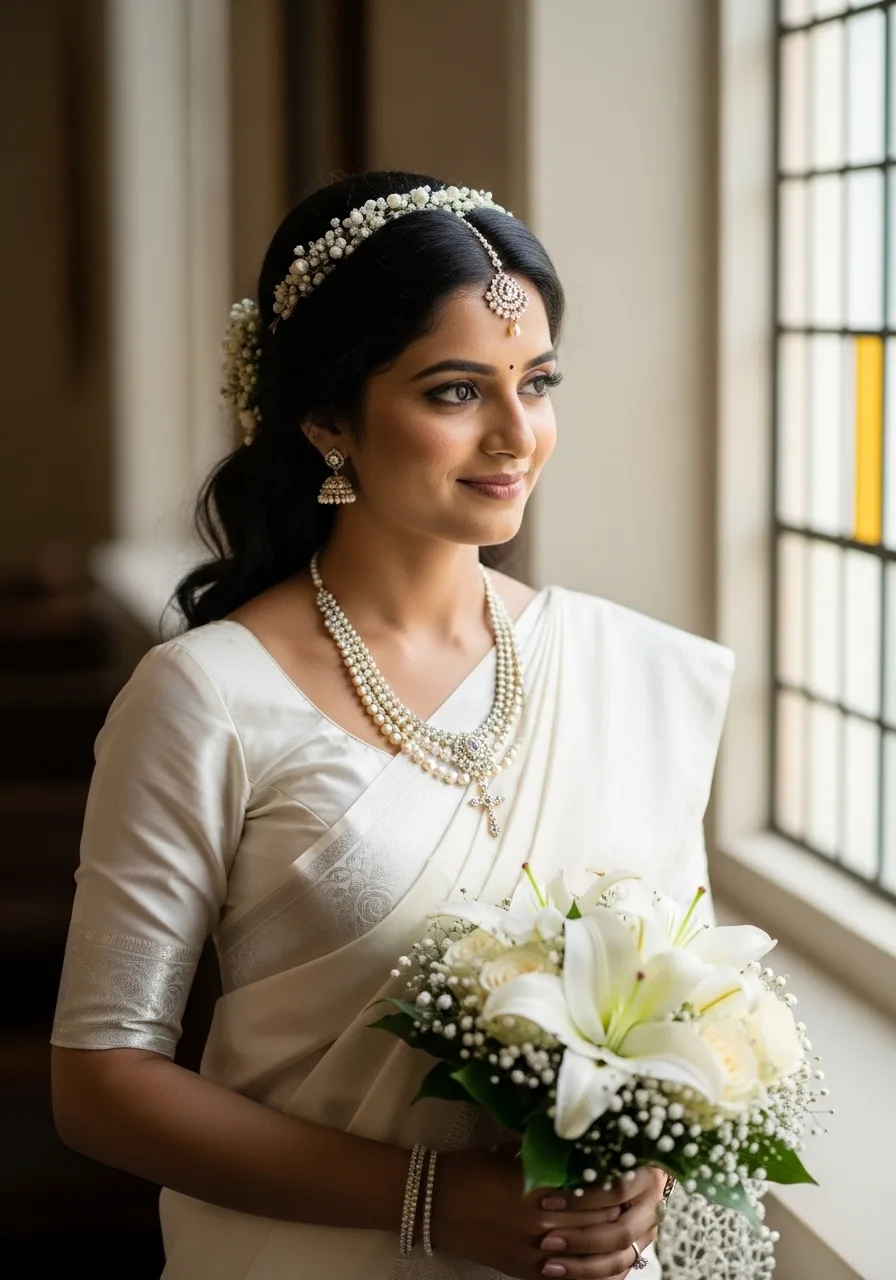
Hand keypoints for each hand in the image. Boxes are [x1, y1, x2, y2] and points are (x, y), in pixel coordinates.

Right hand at [429, 1146, 661, 1279]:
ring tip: (638, 1222)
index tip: (642, 1166)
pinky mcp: (529, 1273)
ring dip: (621, 1240)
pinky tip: (618, 1258)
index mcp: (540, 1188)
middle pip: (603, 1222)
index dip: (625, 1181)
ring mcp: (537, 1254)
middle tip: (651, 1192)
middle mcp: (543, 1225)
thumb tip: (589, 1139)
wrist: (434, 1204)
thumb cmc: (473, 1168)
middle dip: (630, 1207)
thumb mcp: (513, 1151)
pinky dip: (601, 1271)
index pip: (600, 1191)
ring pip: (596, 1254)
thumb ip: (552, 1152)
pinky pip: (577, 1279)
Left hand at [537, 1166, 665, 1278]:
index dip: (581, 1199)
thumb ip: (580, 1160)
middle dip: (581, 1239)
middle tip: (546, 1241)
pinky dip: (591, 1278)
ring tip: (550, 1265)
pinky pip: (617, 1274)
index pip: (615, 1191)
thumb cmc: (603, 1155)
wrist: (631, 1170)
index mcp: (645, 1176)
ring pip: (620, 1259)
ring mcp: (646, 1234)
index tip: (546, 1204)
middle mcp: (651, 1208)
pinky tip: (564, 1274)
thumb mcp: (596, 1152)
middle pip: (621, 1232)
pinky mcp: (637, 1252)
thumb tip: (546, 1165)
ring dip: (583, 1266)